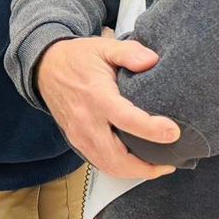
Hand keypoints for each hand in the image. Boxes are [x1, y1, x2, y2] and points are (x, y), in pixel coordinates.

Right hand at [36, 36, 179, 178]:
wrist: (45, 67)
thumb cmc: (77, 58)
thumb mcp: (104, 47)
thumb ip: (129, 52)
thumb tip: (152, 61)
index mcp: (96, 95)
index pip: (126, 119)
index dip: (152, 129)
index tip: (173, 132)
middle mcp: (86, 120)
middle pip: (117, 157)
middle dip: (146, 167)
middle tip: (169, 162)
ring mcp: (79, 134)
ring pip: (108, 166)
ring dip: (134, 172)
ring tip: (156, 167)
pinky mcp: (76, 141)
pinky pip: (99, 163)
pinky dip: (119, 169)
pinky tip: (134, 163)